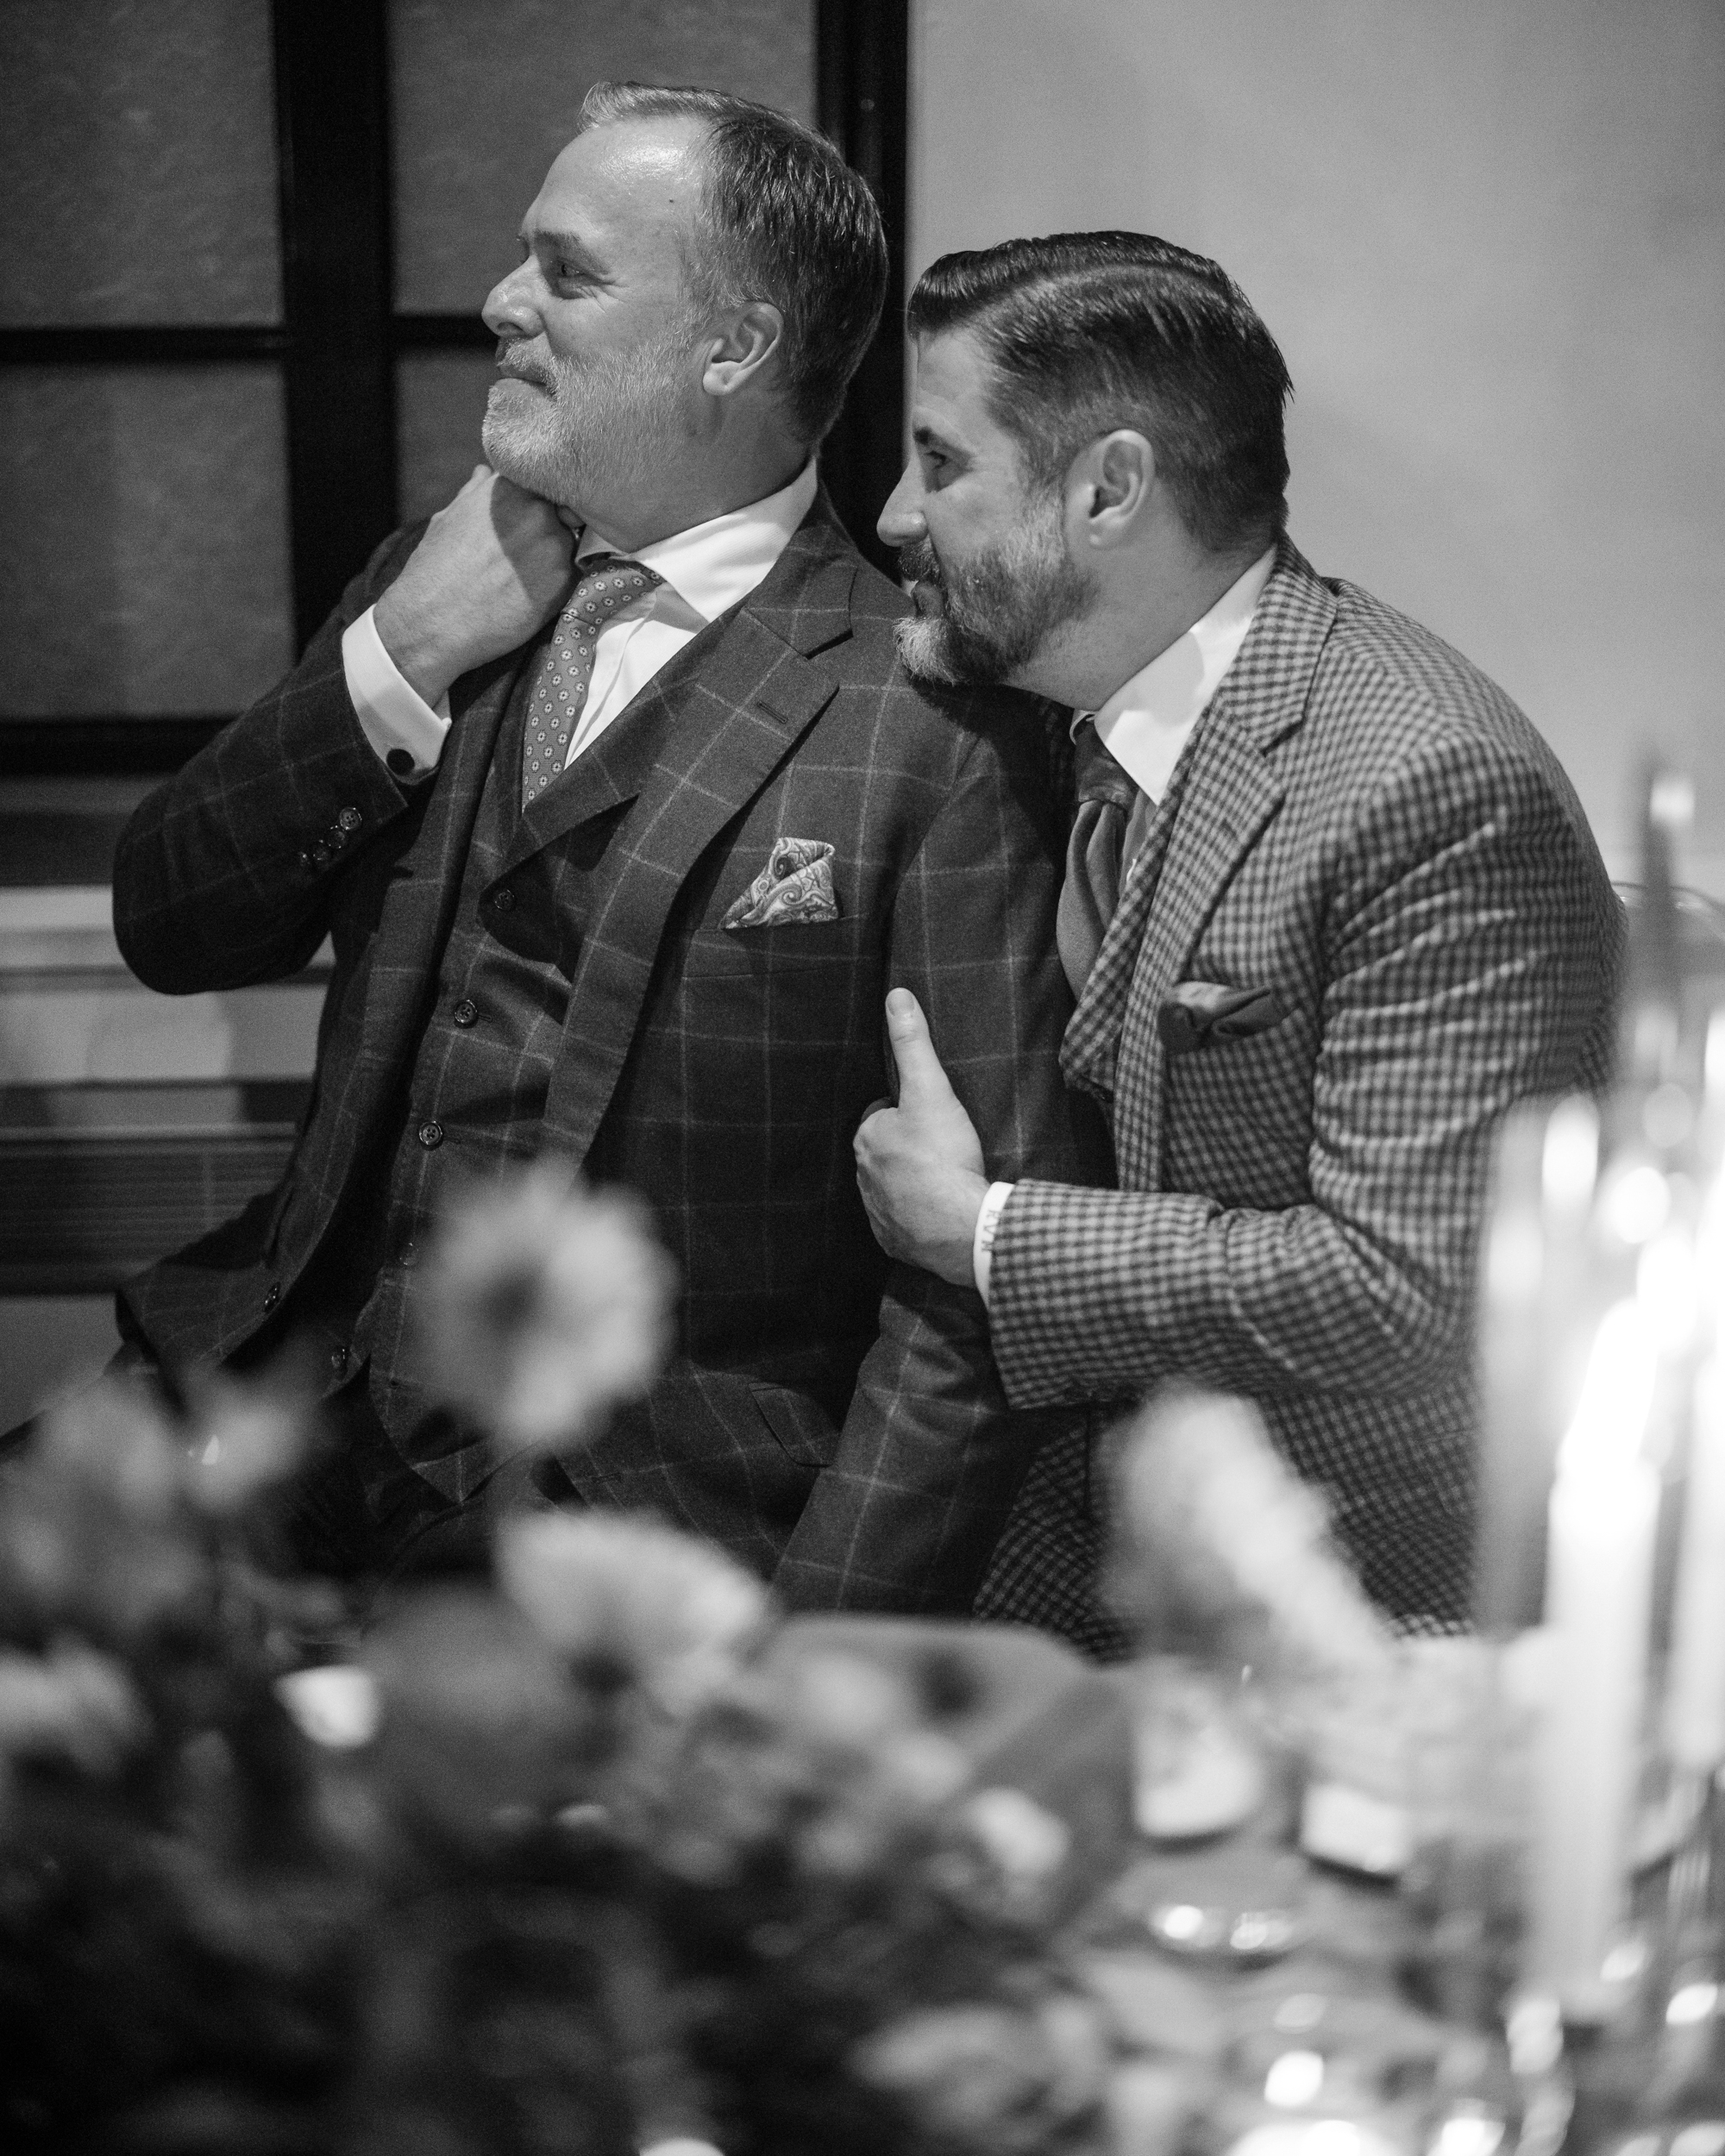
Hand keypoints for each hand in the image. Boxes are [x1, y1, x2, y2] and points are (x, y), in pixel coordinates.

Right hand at [373, 465, 574, 704]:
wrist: (433, 621)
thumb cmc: (434, 568)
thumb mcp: (448, 518)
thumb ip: (475, 492)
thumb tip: (483, 472)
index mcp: (510, 486)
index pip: (544, 483)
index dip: (540, 502)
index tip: (526, 519)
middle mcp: (538, 509)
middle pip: (563, 513)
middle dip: (549, 529)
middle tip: (523, 553)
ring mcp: (555, 545)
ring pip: (570, 545)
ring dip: (553, 558)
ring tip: (521, 577)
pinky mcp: (565, 581)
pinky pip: (572, 576)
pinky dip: (557, 584)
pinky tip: (527, 595)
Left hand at [854, 988, 989, 1287]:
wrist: (960, 1226)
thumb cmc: (942, 1155)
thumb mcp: (931, 1088)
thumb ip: (913, 1043)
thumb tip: (896, 996)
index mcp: (867, 1138)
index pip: (883, 1114)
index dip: (909, 1111)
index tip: (933, 1116)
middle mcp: (862, 1176)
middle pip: (887, 1151)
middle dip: (909, 1147)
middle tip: (944, 1146)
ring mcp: (877, 1212)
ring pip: (893, 1186)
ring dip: (913, 1181)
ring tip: (946, 1177)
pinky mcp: (894, 1241)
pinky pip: (902, 1222)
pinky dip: (918, 1215)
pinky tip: (941, 1209)